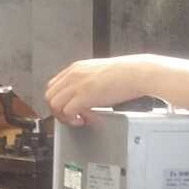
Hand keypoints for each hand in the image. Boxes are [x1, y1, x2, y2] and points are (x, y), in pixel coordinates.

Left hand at [45, 55, 159, 124]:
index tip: (69, 109)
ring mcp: (78, 84)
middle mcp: (74, 74)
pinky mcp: (85, 95)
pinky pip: (67, 112)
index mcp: (76, 68)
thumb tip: (85, 96)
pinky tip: (85, 120)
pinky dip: (73, 119)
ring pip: (54, 104)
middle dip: (58, 111)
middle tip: (72, 117)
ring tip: (78, 120)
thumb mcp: (100, 73)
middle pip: (50, 96)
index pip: (54, 86)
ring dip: (64, 116)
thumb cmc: (126, 73)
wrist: (138, 72)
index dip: (59, 101)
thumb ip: (88, 81)